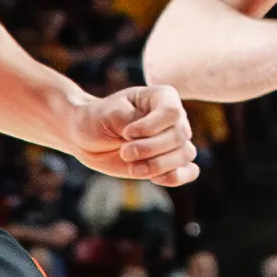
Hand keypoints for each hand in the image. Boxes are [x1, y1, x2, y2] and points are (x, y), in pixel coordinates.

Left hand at [68, 81, 201, 183]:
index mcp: (162, 97)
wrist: (87, 138)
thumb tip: (150, 137)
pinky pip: (190, 172)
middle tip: (124, 152)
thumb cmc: (97, 118)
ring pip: (185, 155)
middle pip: (180, 136)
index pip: (172, 112)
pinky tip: (155, 179)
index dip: (151, 127)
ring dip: (158, 165)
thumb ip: (131, 121)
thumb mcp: (109, 113)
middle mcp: (174, 118)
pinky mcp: (169, 163)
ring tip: (133, 168)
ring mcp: (172, 141)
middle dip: (150, 149)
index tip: (126, 133)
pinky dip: (176, 177)